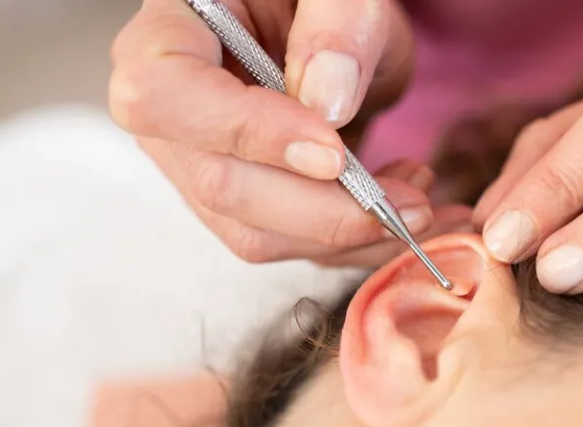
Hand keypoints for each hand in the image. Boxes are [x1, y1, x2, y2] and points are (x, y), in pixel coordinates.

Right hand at [110, 0, 468, 264]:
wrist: (335, 34)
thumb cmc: (327, 5)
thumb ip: (337, 24)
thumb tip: (326, 102)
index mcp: (171, 32)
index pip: (163, 96)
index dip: (247, 133)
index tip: (333, 152)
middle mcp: (171, 112)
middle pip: (219, 184)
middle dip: (323, 210)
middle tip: (408, 202)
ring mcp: (201, 166)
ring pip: (255, 233)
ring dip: (347, 235)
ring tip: (418, 201)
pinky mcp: (245, 207)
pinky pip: (291, 246)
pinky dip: (355, 244)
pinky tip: (404, 212)